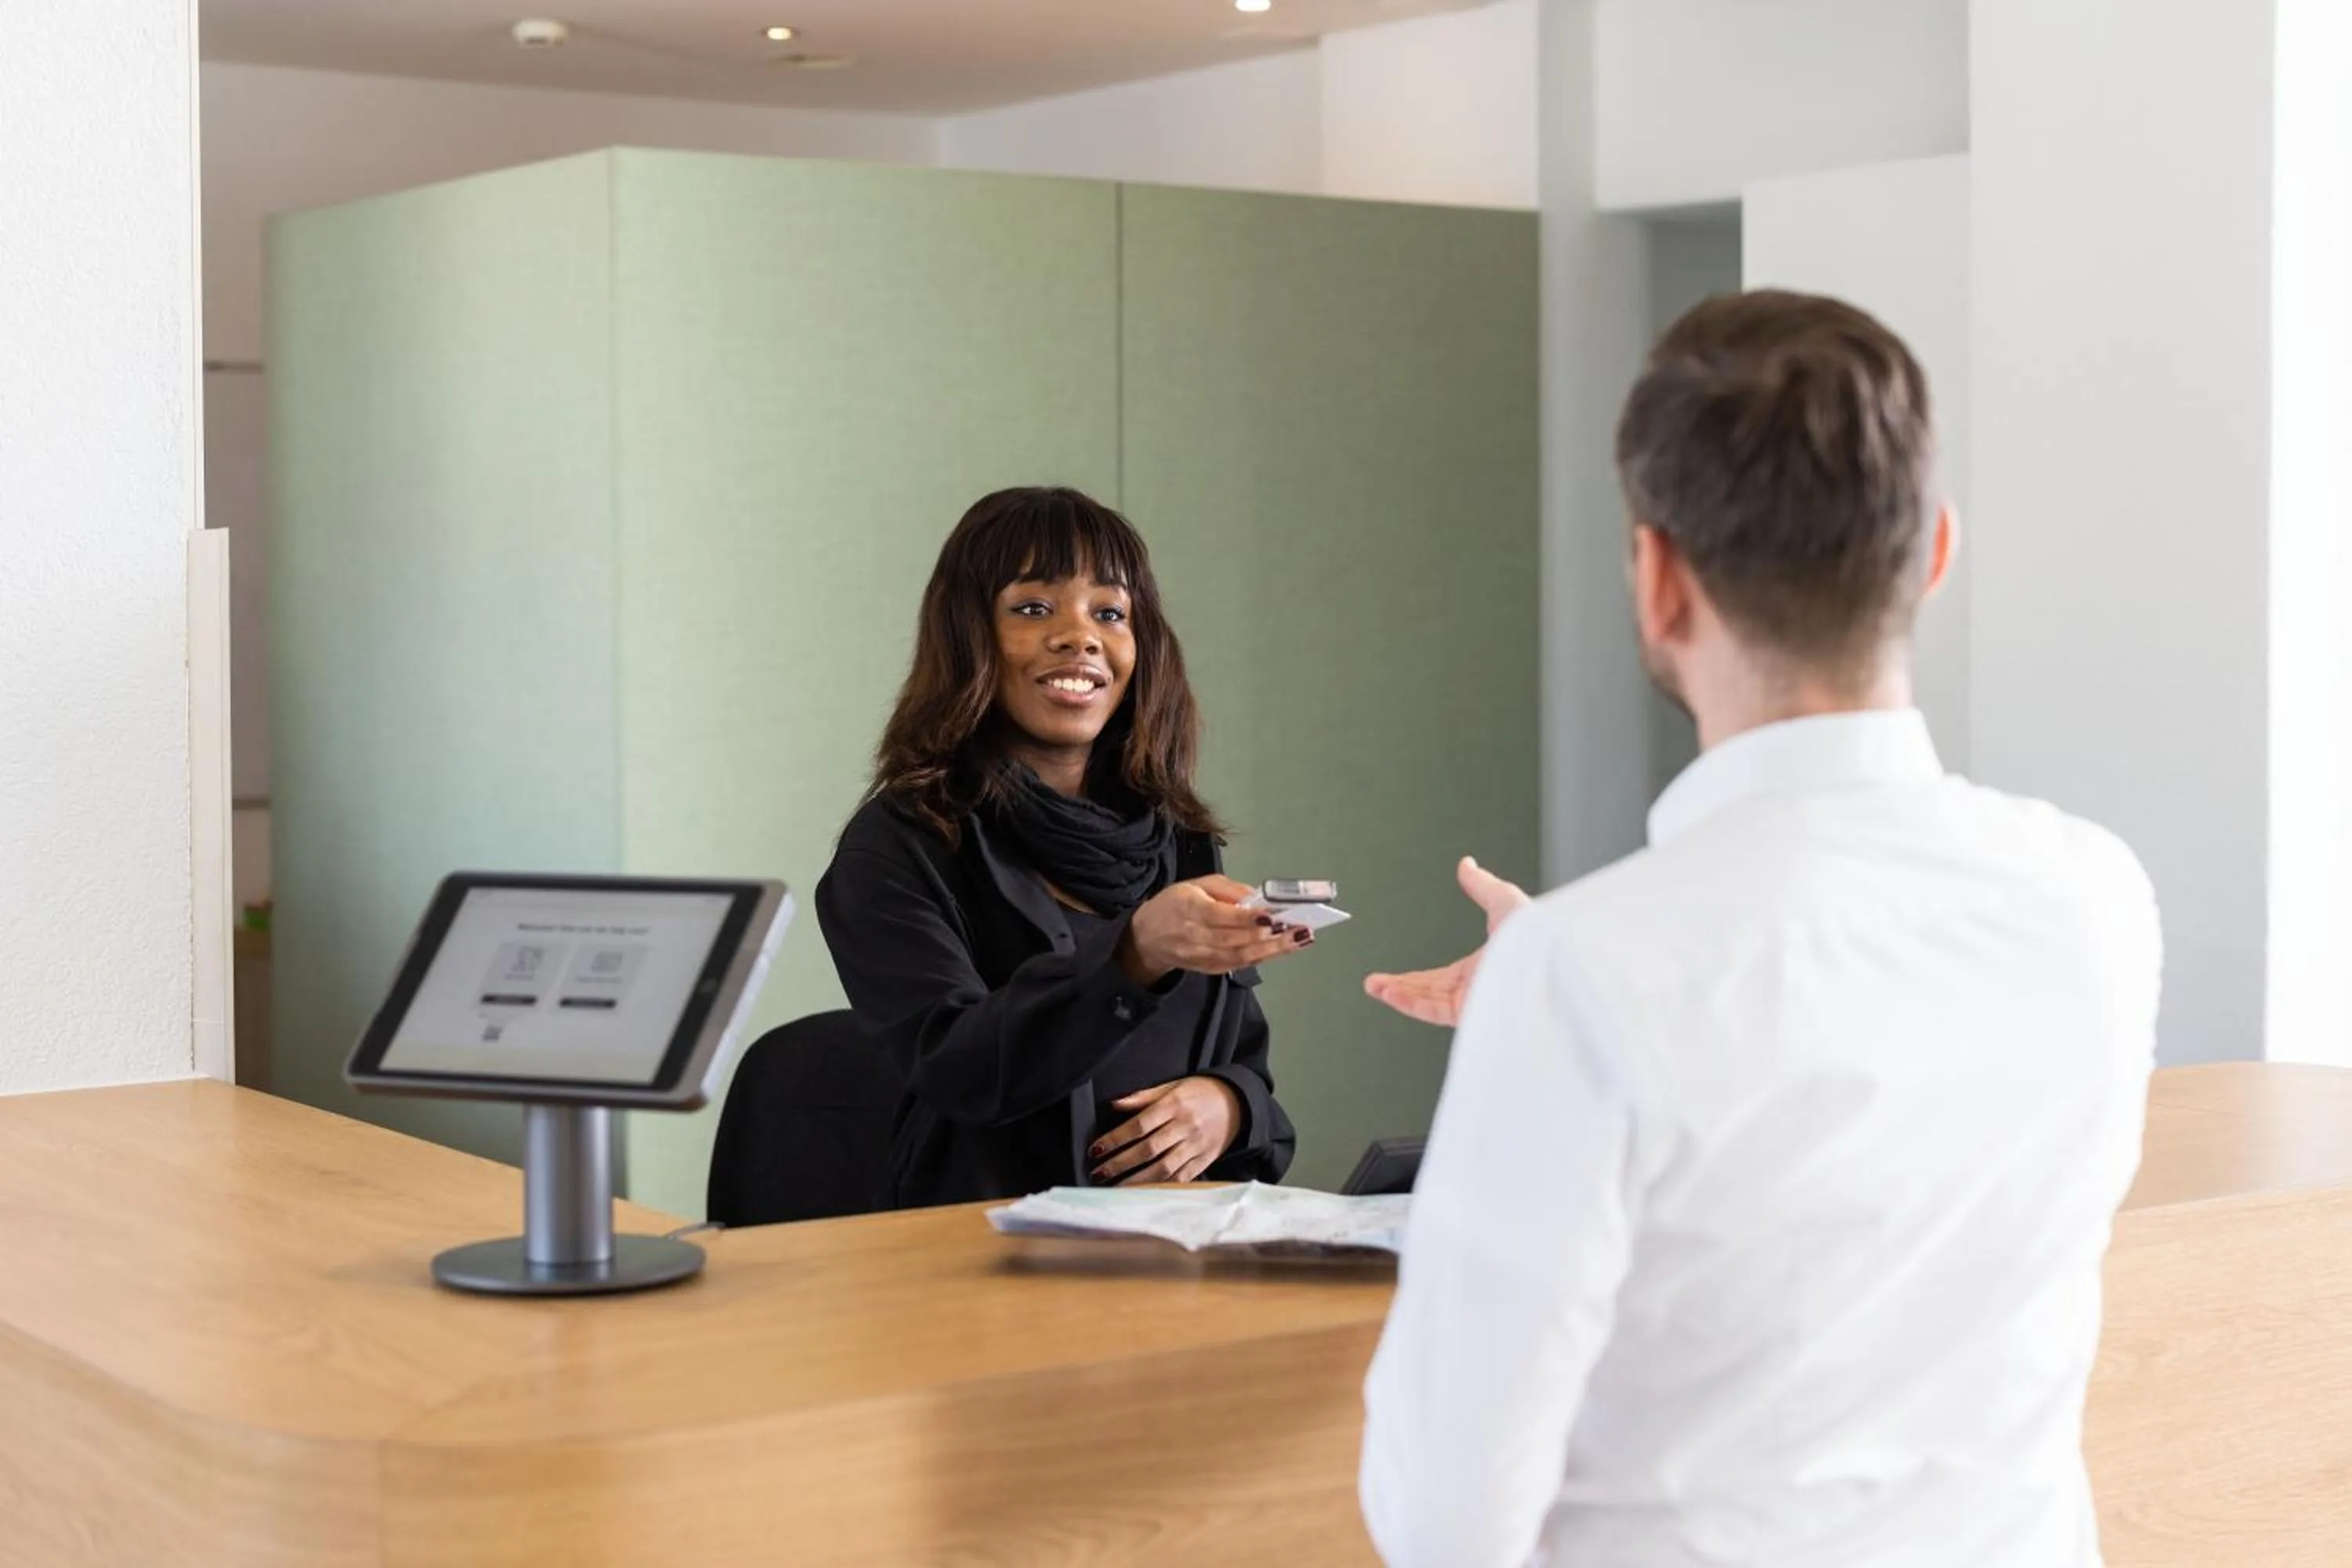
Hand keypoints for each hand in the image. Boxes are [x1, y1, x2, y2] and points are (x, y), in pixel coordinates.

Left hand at [1090, 1077, 1242, 1184]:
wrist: (1238, 1103)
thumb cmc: (1200, 1093)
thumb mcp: (1173, 1086)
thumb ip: (1143, 1097)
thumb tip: (1114, 1103)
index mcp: (1175, 1105)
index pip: (1139, 1125)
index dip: (1116, 1138)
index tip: (1096, 1149)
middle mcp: (1185, 1127)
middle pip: (1148, 1149)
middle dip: (1120, 1163)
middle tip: (1099, 1173)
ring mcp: (1195, 1147)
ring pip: (1164, 1168)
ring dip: (1137, 1180)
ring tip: (1115, 1187)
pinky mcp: (1204, 1161)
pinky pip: (1181, 1178)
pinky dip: (1161, 1187)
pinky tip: (1144, 1192)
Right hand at [1119, 875, 1310, 986]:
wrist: (1147, 937)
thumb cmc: (1175, 904)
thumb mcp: (1196, 884)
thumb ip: (1227, 890)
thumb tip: (1258, 898)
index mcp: (1188, 908)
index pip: (1220, 915)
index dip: (1246, 918)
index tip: (1271, 915)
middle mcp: (1194, 936)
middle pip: (1235, 940)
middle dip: (1268, 936)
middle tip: (1297, 928)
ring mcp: (1201, 956)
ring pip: (1241, 956)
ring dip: (1273, 949)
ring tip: (1299, 939)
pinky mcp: (1208, 969)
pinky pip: (1239, 965)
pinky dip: (1263, 957)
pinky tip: (1283, 949)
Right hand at [1363, 856, 1530, 1027]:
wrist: (1558, 956)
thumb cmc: (1542, 931)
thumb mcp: (1505, 900)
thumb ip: (1481, 885)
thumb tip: (1466, 864)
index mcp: (1482, 968)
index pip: (1439, 979)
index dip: (1413, 978)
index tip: (1390, 978)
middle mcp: (1478, 989)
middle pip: (1429, 992)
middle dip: (1399, 988)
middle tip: (1374, 984)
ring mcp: (1476, 1002)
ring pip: (1430, 1002)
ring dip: (1399, 994)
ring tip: (1373, 987)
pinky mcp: (1476, 1011)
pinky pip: (1437, 1011)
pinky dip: (1411, 1002)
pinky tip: (1390, 993)